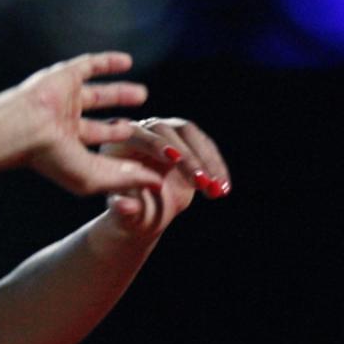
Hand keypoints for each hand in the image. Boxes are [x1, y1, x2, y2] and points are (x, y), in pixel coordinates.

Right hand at [0, 52, 162, 195]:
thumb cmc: (51, 157)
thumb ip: (125, 178)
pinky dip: (107, 62)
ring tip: (142, 94)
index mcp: (68, 149)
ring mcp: (65, 99)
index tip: (145, 154)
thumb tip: (156, 182)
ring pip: (97, 95)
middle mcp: (65, 124)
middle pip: (99, 125)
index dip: (120, 152)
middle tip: (141, 127)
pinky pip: (89, 64)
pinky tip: (127, 62)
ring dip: (119, 94)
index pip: (98, 151)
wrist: (22, 128)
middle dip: (120, 126)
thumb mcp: (92, 176)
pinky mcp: (65, 76)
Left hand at [99, 117, 229, 235]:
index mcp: (119, 142)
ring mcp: (167, 132)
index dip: (156, 146)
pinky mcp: (187, 139)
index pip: (139, 136)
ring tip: (218, 189)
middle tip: (203, 182)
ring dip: (208, 161)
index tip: (174, 160)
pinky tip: (224, 186)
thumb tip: (125, 207)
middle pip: (169, 132)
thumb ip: (123, 209)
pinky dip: (216, 166)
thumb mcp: (123, 213)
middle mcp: (144, 130)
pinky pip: (206, 147)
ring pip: (192, 135)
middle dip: (189, 158)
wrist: (143, 211)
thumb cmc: (127, 212)